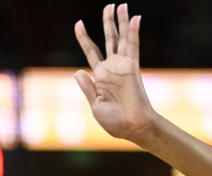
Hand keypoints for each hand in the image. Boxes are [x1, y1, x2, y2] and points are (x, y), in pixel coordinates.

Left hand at [74, 4, 153, 142]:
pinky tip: (134, 18)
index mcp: (100, 76)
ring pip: (121, 38)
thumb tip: (77, 71)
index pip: (91, 51)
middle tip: (109, 5)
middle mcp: (112, 68)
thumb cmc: (114, 121)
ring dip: (121, 22)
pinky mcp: (132, 67)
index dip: (84, 37)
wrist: (131, 127)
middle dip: (108, 22)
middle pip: (109, 39)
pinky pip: (133, 46)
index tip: (78, 23)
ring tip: (121, 5)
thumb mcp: (95, 105)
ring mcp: (122, 66)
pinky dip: (133, 32)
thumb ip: (87, 87)